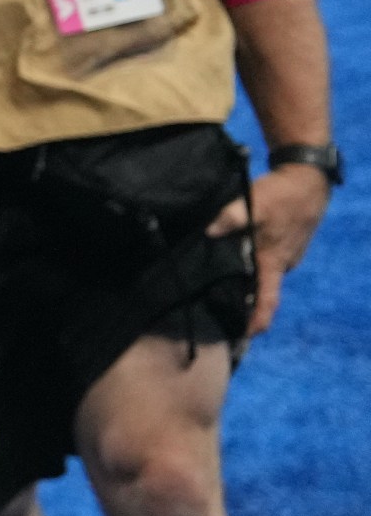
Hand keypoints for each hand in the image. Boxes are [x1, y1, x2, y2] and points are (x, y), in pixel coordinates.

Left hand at [209, 165, 330, 335]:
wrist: (306, 179)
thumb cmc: (282, 195)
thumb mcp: (254, 203)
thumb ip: (231, 218)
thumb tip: (208, 231)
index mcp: (274, 261)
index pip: (268, 300)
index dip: (257, 321)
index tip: (244, 336)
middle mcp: (281, 263)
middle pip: (261, 290)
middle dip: (243, 302)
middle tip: (215, 310)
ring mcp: (285, 255)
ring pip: (262, 274)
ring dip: (245, 280)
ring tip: (215, 285)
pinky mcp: (284, 244)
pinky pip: (265, 260)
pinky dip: (251, 263)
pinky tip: (232, 259)